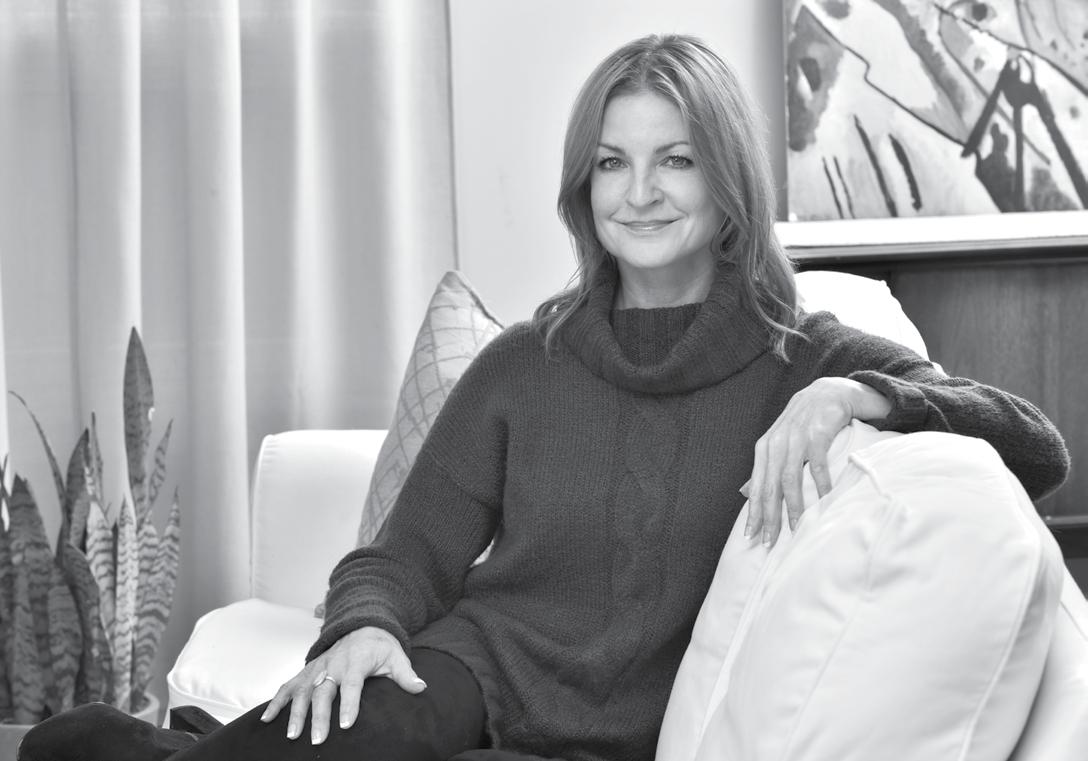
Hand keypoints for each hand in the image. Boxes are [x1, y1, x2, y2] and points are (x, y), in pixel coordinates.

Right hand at [260, 626, 425, 744]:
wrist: (362, 625)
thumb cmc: (380, 646)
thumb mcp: (396, 656)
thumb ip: (406, 674)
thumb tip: (421, 687)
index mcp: (356, 661)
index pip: (352, 684)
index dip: (350, 704)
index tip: (346, 725)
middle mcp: (333, 664)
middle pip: (324, 691)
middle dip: (320, 716)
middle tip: (318, 739)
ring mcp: (317, 668)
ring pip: (303, 690)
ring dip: (295, 712)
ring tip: (292, 735)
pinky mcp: (307, 671)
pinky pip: (288, 686)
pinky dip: (276, 702)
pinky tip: (266, 720)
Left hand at [743, 377, 889, 547]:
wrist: (830, 391)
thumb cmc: (805, 421)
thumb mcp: (781, 440)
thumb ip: (768, 465)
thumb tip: (749, 493)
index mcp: (765, 448)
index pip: (756, 487)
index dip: (753, 513)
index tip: (750, 537)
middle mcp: (777, 444)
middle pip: (769, 487)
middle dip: (768, 517)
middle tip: (770, 542)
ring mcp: (796, 439)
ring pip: (790, 480)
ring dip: (793, 507)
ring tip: (796, 529)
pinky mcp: (817, 434)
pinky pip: (818, 467)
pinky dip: (820, 486)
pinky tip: (824, 503)